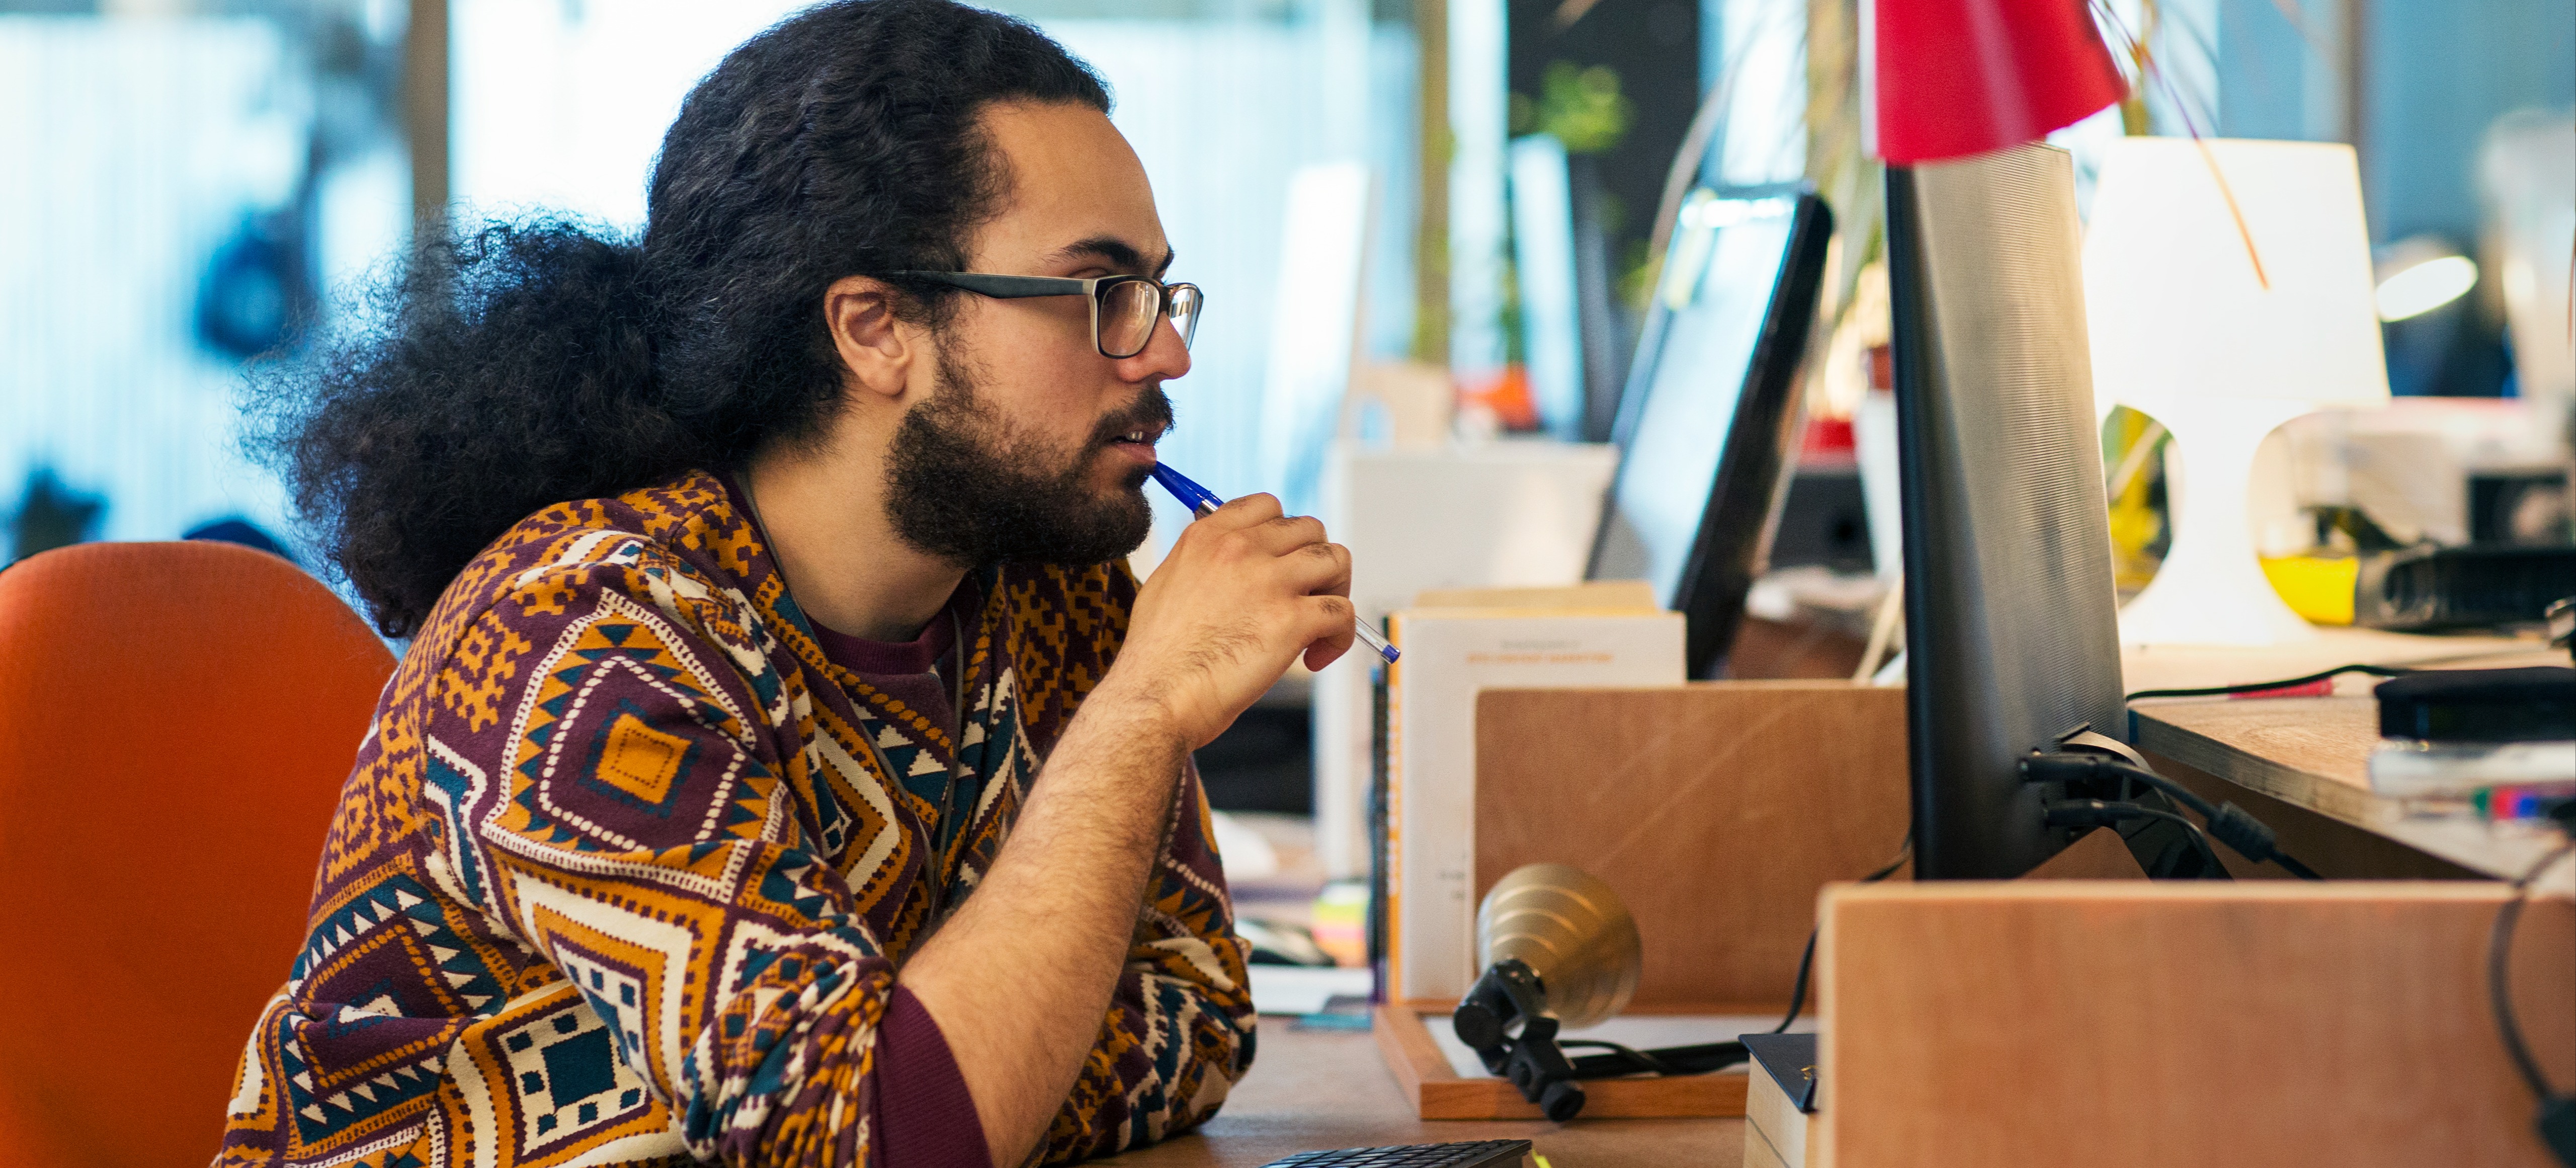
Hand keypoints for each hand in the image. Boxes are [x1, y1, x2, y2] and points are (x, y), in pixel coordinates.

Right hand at [1104, 493, 1353, 748]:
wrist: (1155, 697)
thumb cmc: (1157, 657)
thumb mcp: (1166, 584)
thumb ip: (1199, 561)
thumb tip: (1226, 562)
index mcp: (1209, 536)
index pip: (1268, 506)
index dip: (1284, 536)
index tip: (1280, 565)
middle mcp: (1241, 548)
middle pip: (1310, 529)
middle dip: (1314, 564)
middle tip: (1303, 599)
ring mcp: (1270, 581)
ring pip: (1336, 560)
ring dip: (1335, 591)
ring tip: (1317, 626)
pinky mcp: (1292, 619)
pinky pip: (1342, 612)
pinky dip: (1340, 635)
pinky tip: (1315, 658)